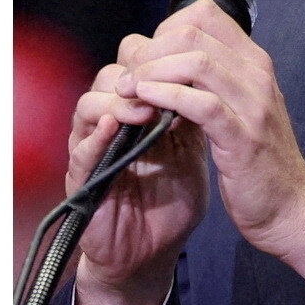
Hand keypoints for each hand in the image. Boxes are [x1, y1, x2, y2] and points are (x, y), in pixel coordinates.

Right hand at [67, 51, 207, 304]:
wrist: (157, 249)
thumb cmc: (175, 199)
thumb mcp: (197, 149)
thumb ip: (202, 112)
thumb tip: (224, 72)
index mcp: (145, 111)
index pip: (142, 62)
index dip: (164, 54)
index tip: (196, 61)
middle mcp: (117, 123)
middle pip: (116, 73)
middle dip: (142, 71)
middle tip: (168, 80)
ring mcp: (97, 149)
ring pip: (91, 103)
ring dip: (121, 99)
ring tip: (147, 107)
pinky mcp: (84, 181)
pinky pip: (80, 151)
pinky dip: (96, 135)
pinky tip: (115, 126)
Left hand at [118, 0, 304, 304]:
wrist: (291, 207)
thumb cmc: (260, 162)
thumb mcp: (241, 109)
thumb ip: (215, 83)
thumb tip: (169, 61)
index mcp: (255, 64)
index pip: (205, 15)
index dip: (164, 30)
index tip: (146, 60)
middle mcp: (258, 75)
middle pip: (193, 33)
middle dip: (149, 51)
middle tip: (127, 78)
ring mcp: (254, 104)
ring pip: (196, 62)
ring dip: (151, 73)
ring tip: (129, 92)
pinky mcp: (243, 136)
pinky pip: (201, 103)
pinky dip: (167, 97)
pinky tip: (146, 103)